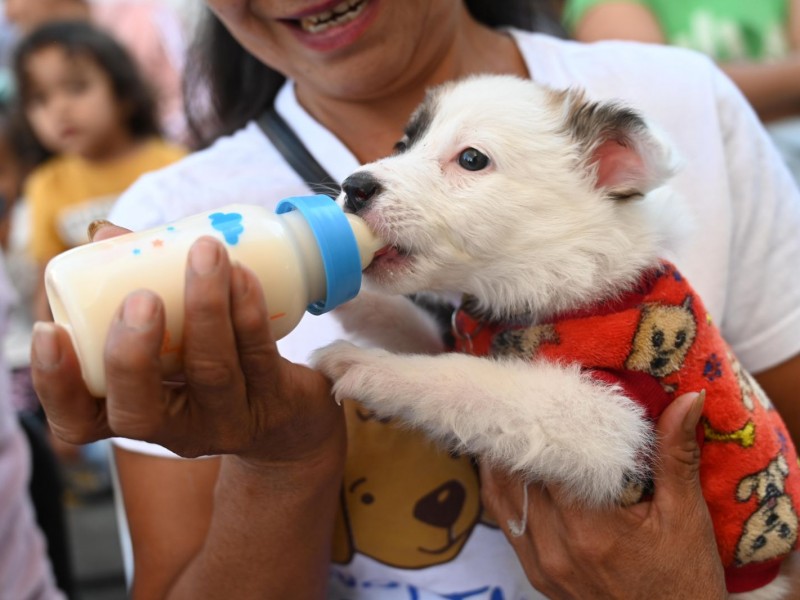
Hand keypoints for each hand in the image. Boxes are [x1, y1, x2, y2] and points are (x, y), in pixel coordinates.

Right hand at [31, 225, 343, 464]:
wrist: (290, 411)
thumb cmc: (209, 362)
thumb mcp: (167, 337)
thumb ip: (132, 285)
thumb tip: (104, 235)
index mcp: (135, 412)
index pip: (80, 420)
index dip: (58, 385)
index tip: (49, 331)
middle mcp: (177, 430)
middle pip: (139, 414)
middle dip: (132, 356)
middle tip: (140, 298)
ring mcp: (229, 421)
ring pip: (212, 374)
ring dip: (206, 309)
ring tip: (204, 252)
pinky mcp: (276, 402)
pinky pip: (260, 357)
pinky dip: (249, 312)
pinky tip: (243, 274)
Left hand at [480, 392, 727, 599]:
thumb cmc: (684, 581)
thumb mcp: (686, 518)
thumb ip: (676, 456)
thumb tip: (688, 399)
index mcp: (590, 529)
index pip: (548, 460)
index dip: (542, 422)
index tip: (540, 389)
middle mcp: (555, 547)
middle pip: (518, 475)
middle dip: (519, 434)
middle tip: (519, 395)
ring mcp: (541, 565)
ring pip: (503, 496)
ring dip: (502, 459)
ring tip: (503, 420)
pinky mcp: (536, 576)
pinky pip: (506, 522)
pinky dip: (502, 489)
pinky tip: (503, 465)